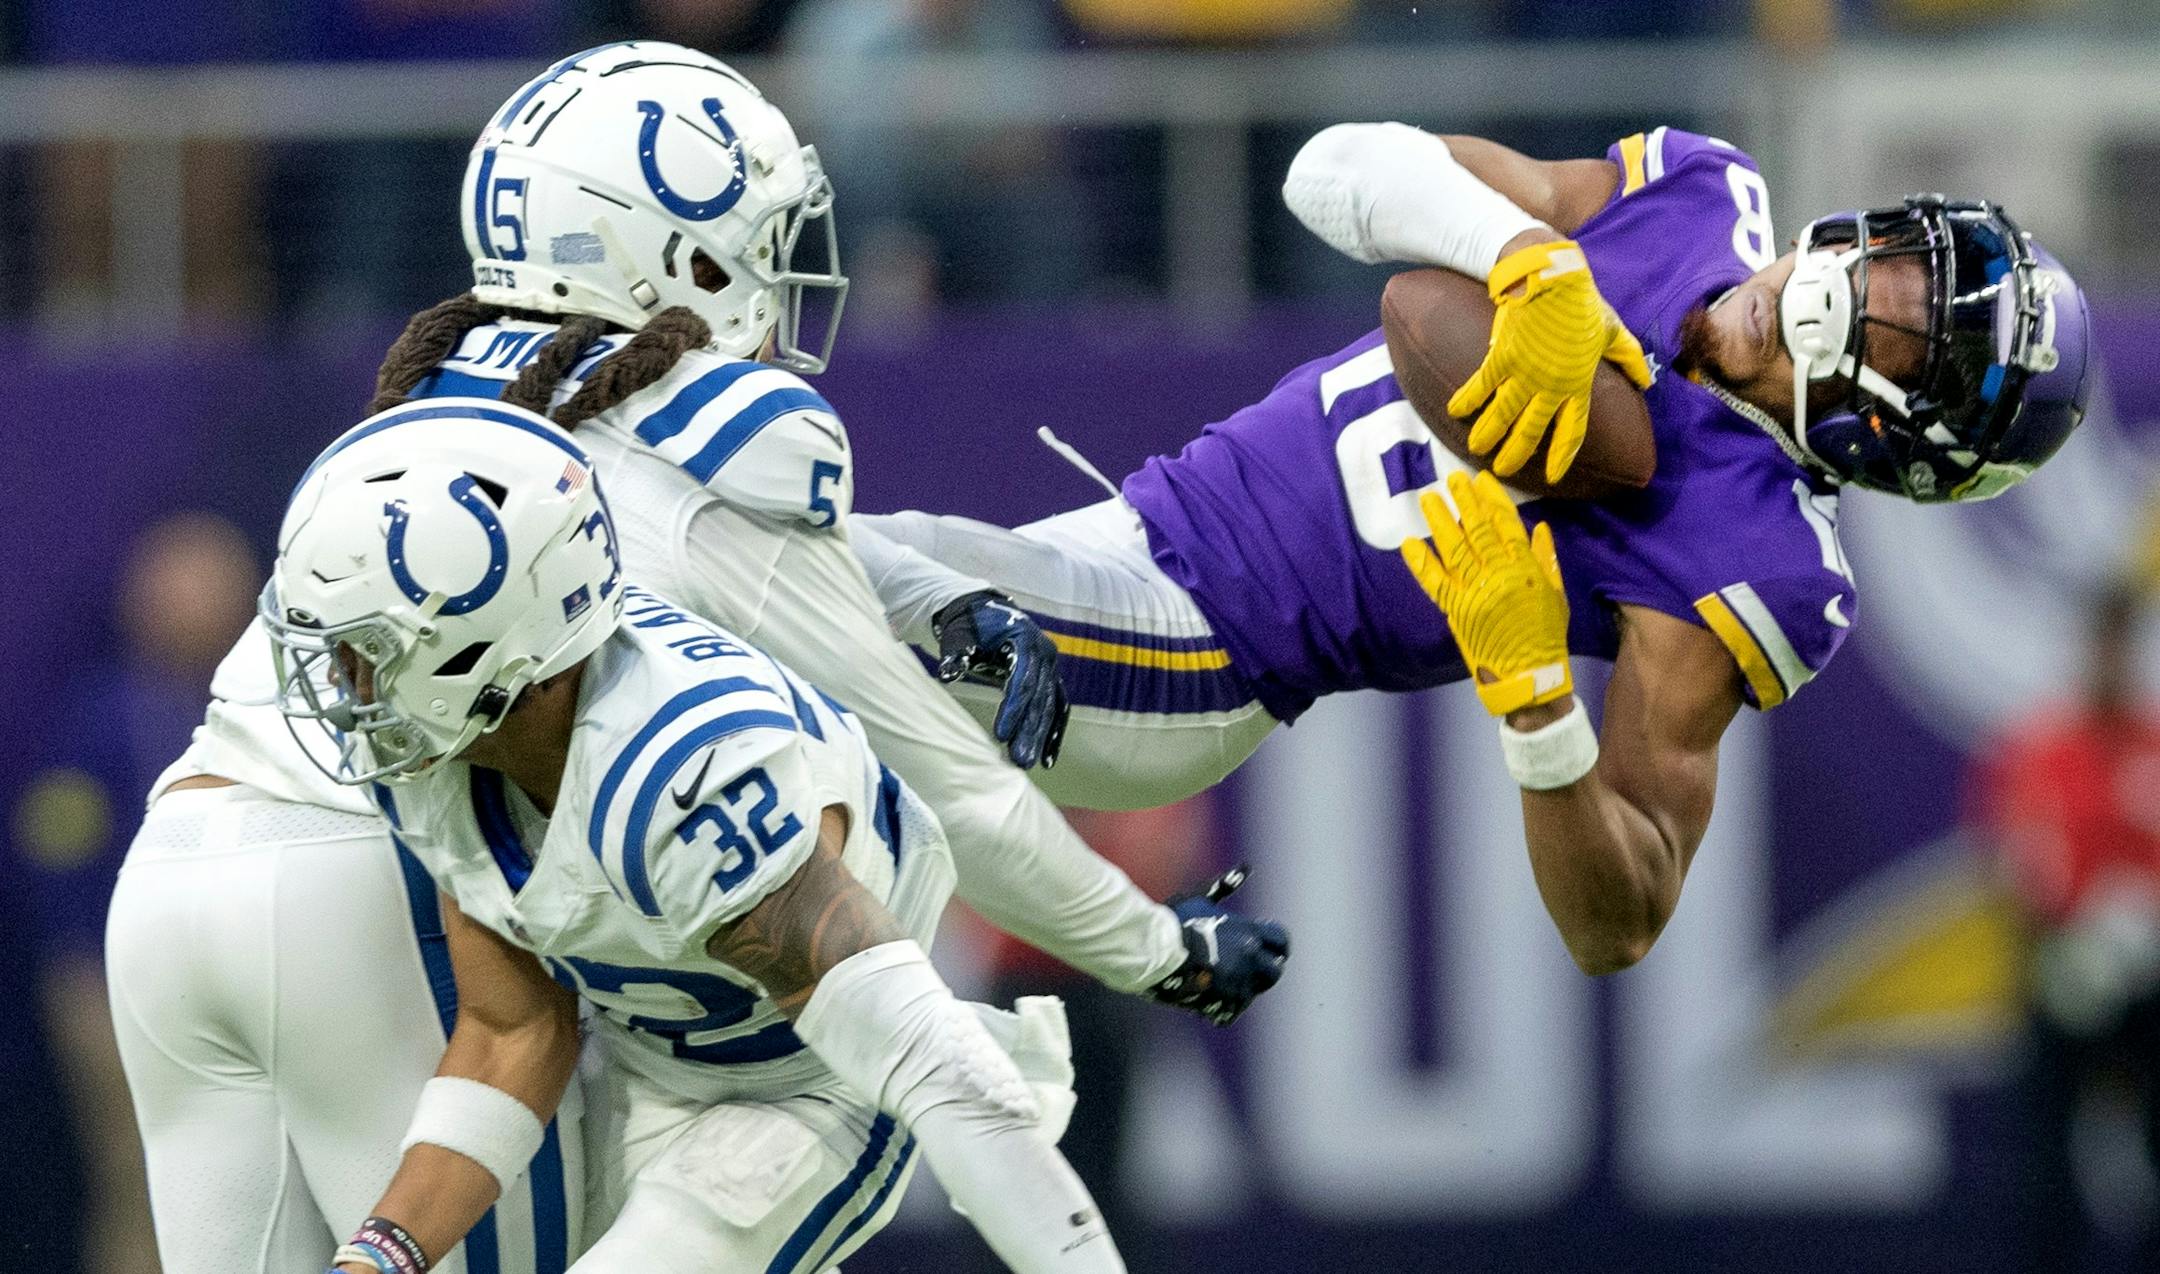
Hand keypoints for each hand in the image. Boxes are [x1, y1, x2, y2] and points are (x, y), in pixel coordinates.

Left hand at [931, 589, 1069, 768]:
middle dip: (1029, 731)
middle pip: (1039, 698)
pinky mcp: (1051, 680)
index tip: (1000, 735)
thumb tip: (946, 674)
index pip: (1022, 680)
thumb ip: (955, 655)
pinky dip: (1053, 734)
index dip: (1013, 708)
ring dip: (1040, 737)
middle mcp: (1045, 653)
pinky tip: (1047, 760)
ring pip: (1050, 706)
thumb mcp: (959, 637)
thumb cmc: (969, 627)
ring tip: (1028, 764)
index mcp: (1025, 640)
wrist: (985, 614)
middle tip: (1020, 761)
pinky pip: (1058, 709)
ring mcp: (1051, 667)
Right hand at [1146, 866, 1289, 1025]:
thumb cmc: (1175, 922)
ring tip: (1220, 983)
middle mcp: (1250, 958)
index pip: (1281, 941)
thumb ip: (1225, 887)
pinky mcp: (1224, 1003)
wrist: (1154, 951)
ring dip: (1240, 989)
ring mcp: (1239, 982)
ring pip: (1253, 993)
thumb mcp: (1201, 900)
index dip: (1276, 946)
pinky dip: (1222, 1007)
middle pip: (1274, 971)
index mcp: (1248, 932)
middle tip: (1245, 969)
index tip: (1265, 948)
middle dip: (1263, 971)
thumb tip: (1246, 867)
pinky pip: (1232, 1011)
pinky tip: (1208, 998)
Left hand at [1401, 470, 1572, 715]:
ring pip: (1455, 549)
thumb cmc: (1547, 635)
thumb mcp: (1557, 595)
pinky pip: (1435, 583)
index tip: (1481, 479)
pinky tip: (1409, 543)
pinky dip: (1421, 563)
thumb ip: (1546, 559)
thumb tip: (1540, 527)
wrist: (1532, 675)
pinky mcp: (1457, 611)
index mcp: (1526, 569)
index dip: (1493, 500)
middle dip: (1464, 502)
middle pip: (1478, 530)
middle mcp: (1500, 575)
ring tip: (1429, 498)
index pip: (1507, 524)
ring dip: (1440, 522)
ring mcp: (1476, 592)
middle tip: (1451, 479)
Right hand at [1447, 238, 1653, 484]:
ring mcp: (1524, 374)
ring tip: (1475, 449)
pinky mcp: (1502, 357)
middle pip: (1531, 431)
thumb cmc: (1582, 302)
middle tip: (1503, 469)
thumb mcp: (1612, 329)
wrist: (1553, 276)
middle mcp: (1551, 386)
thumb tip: (1646, 379)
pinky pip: (1481, 386)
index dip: (1562, 455)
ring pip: (1502, 415)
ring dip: (1487, 435)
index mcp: (1578, 384)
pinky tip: (1454, 411)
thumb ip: (1628, 356)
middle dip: (1515, 454)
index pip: (1572, 430)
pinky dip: (1466, 399)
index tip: (1554, 476)